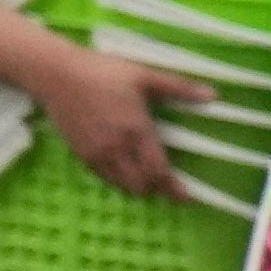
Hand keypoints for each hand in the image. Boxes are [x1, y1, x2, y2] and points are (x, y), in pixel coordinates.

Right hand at [36, 47, 184, 198]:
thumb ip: (179, 88)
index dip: (173, 188)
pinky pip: (104, 177)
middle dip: (156, 188)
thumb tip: (213, 95)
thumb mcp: (144, 75)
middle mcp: (116, 148)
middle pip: (141, 185)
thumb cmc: (103, 72)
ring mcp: (96, 153)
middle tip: (167, 182)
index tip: (187, 198)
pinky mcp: (81, 154)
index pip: (158, 171)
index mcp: (136, 131)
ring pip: (122, 184)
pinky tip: (125, 168)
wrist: (56, 74)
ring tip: (147, 177)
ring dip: (137, 185)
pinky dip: (118, 179)